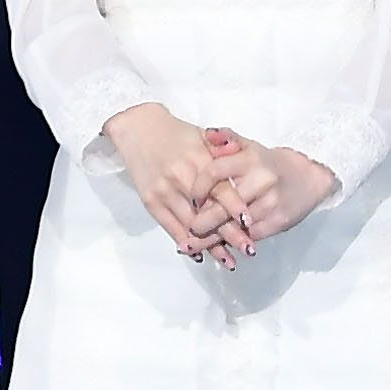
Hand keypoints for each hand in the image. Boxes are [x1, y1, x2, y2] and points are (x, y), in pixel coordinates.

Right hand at [105, 101, 243, 257]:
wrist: (139, 129)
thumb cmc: (177, 135)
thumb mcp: (203, 139)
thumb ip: (225, 156)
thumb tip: (247, 178)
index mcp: (199, 159)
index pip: (221, 189)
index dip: (236, 208)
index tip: (251, 224)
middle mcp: (181, 177)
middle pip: (209, 212)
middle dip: (229, 234)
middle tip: (248, 249)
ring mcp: (164, 190)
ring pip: (190, 225)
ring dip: (211, 245)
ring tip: (229, 260)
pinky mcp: (151, 201)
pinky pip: (170, 227)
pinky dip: (186, 242)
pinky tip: (200, 254)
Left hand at [192, 131, 336, 256]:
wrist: (310, 178)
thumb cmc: (271, 164)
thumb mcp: (250, 147)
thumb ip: (226, 140)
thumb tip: (208, 135)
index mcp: (250, 159)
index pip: (214, 172)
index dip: (199, 187)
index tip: (191, 198)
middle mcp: (260, 181)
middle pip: (222, 206)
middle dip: (201, 221)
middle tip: (187, 229)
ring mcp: (270, 203)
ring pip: (234, 226)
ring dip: (212, 238)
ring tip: (191, 245)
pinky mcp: (278, 222)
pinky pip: (249, 236)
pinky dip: (232, 243)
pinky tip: (217, 248)